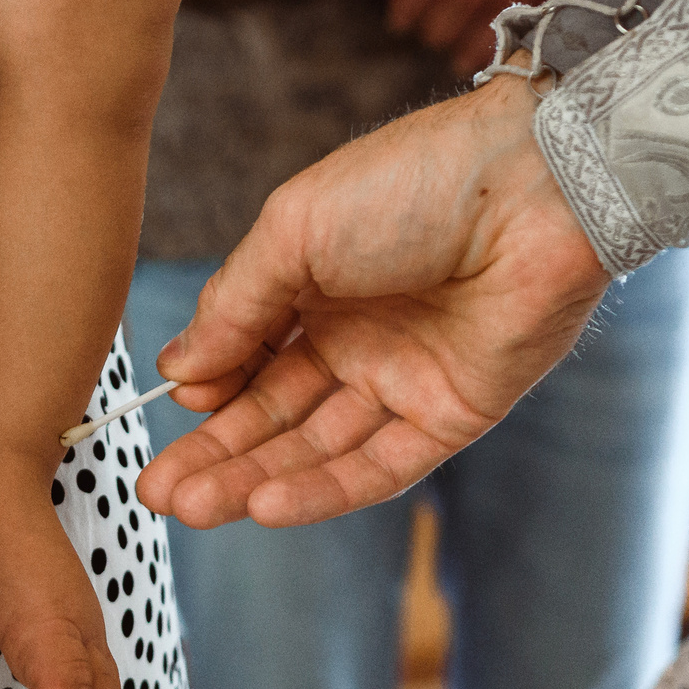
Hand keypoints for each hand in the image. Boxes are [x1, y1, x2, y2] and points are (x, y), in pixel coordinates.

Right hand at [136, 71, 606, 527]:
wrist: (531, 183)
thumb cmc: (414, 182)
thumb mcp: (294, 230)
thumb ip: (234, 306)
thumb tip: (179, 371)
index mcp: (319, 283)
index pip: (249, 358)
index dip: (208, 393)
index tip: (165, 414)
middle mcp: (361, 337)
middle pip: (276, 415)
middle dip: (216, 457)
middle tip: (157, 495)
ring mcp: (407, 379)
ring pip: (318, 449)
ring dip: (255, 481)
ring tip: (192, 507)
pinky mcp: (455, 415)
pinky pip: (381, 467)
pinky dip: (323, 490)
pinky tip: (265, 505)